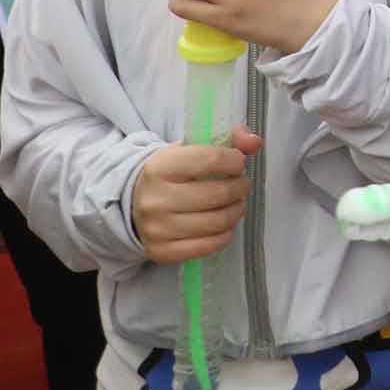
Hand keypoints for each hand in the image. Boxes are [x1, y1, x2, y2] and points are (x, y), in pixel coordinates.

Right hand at [133, 129, 258, 264]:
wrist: (134, 203)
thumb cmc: (172, 173)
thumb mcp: (192, 148)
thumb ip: (228, 138)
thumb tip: (255, 141)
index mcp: (161, 167)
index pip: (212, 160)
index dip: (235, 161)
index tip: (238, 163)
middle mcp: (156, 199)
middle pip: (219, 194)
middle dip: (241, 187)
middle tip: (242, 185)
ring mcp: (157, 228)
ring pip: (217, 222)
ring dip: (237, 211)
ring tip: (236, 203)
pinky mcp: (161, 251)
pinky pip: (208, 246)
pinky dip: (225, 234)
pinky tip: (225, 224)